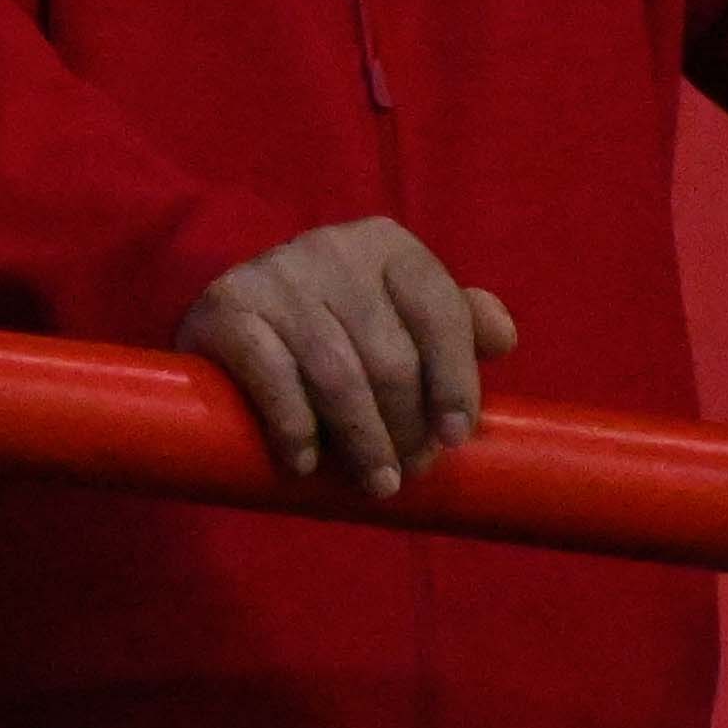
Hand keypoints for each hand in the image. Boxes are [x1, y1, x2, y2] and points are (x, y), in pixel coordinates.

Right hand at [180, 220, 513, 500]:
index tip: (454, 438)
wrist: (233, 314)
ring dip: (362, 441)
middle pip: (390, 356)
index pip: (440, 312)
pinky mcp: (226, 307)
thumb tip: (501, 338)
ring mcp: (274, 275)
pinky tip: (306, 463)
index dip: (455, 380)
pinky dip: (296, 430)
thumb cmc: (338, 323)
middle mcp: (331, 247)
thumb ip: (456, 322)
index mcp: (387, 245)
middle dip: (406, 427)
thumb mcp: (399, 312)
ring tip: (375, 482)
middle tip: (408, 473)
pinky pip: (274, 380)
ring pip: (338, 377)